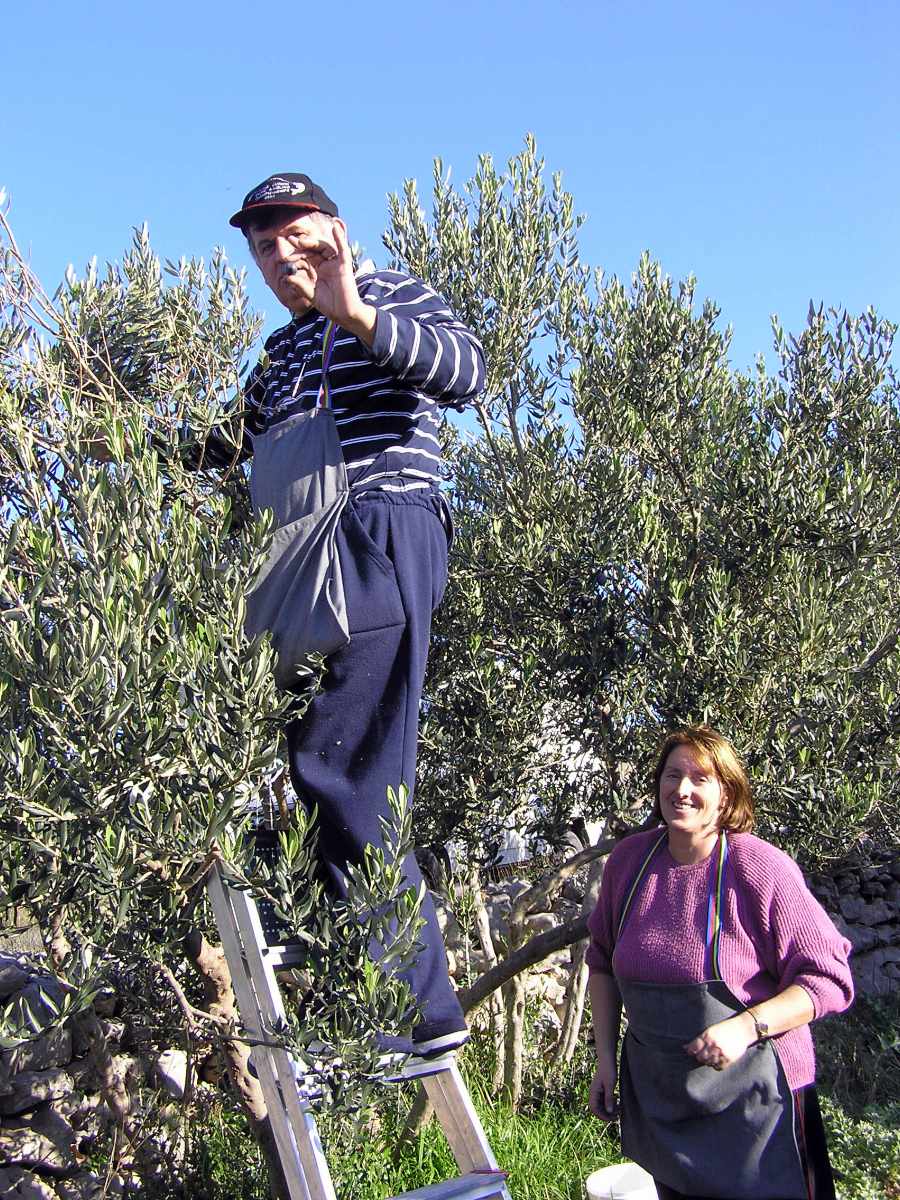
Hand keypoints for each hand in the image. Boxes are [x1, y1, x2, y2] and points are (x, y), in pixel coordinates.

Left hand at [277, 221, 375, 344]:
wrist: (344, 315)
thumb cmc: (330, 306)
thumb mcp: (311, 295)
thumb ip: (300, 286)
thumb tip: (287, 278)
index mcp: (320, 270)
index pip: (308, 255)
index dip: (298, 252)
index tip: (285, 251)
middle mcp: (328, 264)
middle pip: (316, 248)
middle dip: (303, 244)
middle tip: (291, 240)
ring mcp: (337, 264)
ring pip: (326, 246)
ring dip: (314, 242)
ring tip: (302, 240)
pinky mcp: (345, 266)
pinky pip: (343, 250)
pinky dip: (340, 238)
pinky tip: (336, 227)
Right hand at [588, 1057, 617, 1120]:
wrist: (607, 1058)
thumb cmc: (608, 1069)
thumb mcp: (610, 1084)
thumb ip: (609, 1098)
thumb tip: (609, 1111)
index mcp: (593, 1092)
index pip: (594, 1108)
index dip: (602, 1116)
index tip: (612, 1118)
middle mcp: (594, 1092)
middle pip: (597, 1109)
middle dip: (607, 1114)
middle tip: (617, 1116)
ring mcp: (597, 1091)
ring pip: (601, 1105)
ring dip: (609, 1109)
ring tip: (619, 1109)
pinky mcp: (602, 1089)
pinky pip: (604, 1100)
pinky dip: (610, 1103)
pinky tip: (617, 1101)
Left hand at [684, 1013, 755, 1070]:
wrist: (742, 1029)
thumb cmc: (725, 1028)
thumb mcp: (710, 1030)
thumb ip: (699, 1039)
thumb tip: (684, 1047)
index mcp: (707, 1036)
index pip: (693, 1048)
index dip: (691, 1051)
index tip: (691, 1052)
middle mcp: (713, 1045)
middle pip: (700, 1058)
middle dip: (700, 1056)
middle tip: (703, 1054)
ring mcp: (721, 1053)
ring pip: (708, 1063)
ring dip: (708, 1061)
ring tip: (712, 1055)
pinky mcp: (728, 1059)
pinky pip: (718, 1067)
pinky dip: (717, 1064)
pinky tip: (719, 1059)